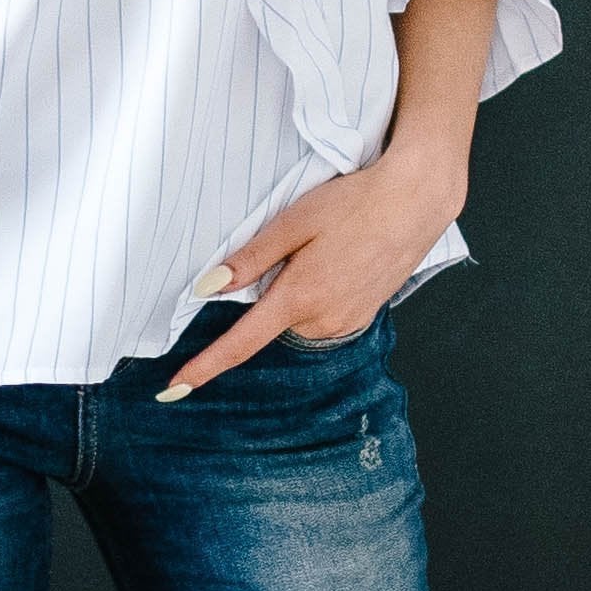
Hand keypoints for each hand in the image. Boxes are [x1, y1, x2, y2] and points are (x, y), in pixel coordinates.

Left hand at [157, 139, 466, 399]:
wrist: (416, 201)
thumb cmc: (355, 203)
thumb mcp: (293, 223)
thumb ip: (249, 260)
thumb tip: (207, 288)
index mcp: (299, 297)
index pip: (240, 344)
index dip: (204, 367)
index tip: (174, 388)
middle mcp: (322, 320)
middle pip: (270, 320)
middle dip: (270, 291)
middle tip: (297, 245)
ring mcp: (346, 321)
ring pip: (297, 317)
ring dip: (296, 290)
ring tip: (327, 246)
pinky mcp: (362, 316)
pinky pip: (323, 315)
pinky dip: (319, 294)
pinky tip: (340, 260)